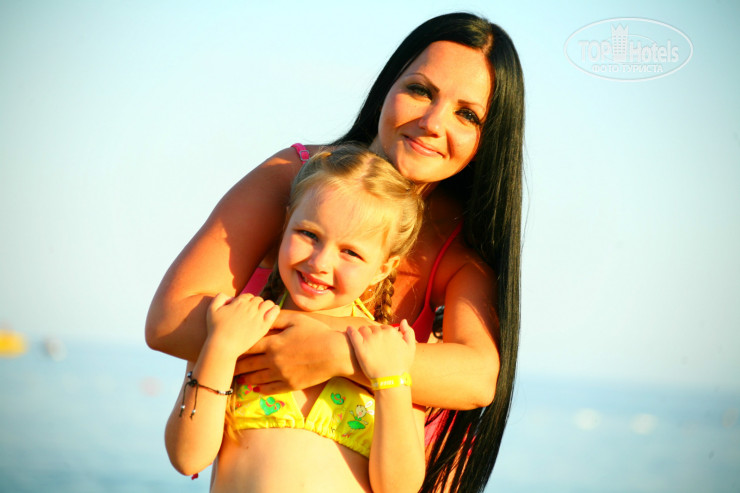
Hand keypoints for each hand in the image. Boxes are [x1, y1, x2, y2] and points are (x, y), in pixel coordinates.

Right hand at [206, 293, 279, 359]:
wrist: (223, 346)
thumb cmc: (215, 329)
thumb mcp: (211, 310)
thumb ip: (219, 298)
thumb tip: (231, 297)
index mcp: (239, 301)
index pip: (248, 296)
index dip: (247, 302)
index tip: (245, 309)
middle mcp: (250, 307)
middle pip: (258, 300)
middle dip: (256, 305)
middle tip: (254, 313)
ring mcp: (258, 316)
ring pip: (267, 303)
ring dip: (266, 306)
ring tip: (263, 313)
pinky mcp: (263, 326)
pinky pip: (274, 312)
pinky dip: (275, 310)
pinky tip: (272, 313)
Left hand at [233, 310, 349, 392]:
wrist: (335, 353)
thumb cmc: (317, 333)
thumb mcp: (296, 320)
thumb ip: (276, 318)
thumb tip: (262, 315)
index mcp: (273, 343)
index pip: (248, 347)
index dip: (237, 348)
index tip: (229, 349)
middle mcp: (273, 361)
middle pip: (248, 365)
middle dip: (236, 366)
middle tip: (227, 367)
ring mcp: (281, 375)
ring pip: (256, 379)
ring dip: (246, 378)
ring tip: (238, 379)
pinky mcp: (290, 385)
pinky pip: (270, 389)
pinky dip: (260, 388)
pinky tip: (256, 387)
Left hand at [347, 320, 415, 379]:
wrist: (391, 380)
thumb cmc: (402, 366)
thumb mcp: (410, 348)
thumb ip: (409, 332)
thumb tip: (403, 321)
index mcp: (391, 332)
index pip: (383, 328)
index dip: (381, 335)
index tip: (380, 342)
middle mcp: (380, 333)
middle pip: (373, 328)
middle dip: (372, 334)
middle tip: (371, 344)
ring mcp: (369, 340)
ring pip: (362, 330)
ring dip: (362, 333)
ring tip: (362, 341)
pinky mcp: (360, 347)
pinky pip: (353, 334)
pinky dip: (350, 331)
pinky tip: (349, 330)